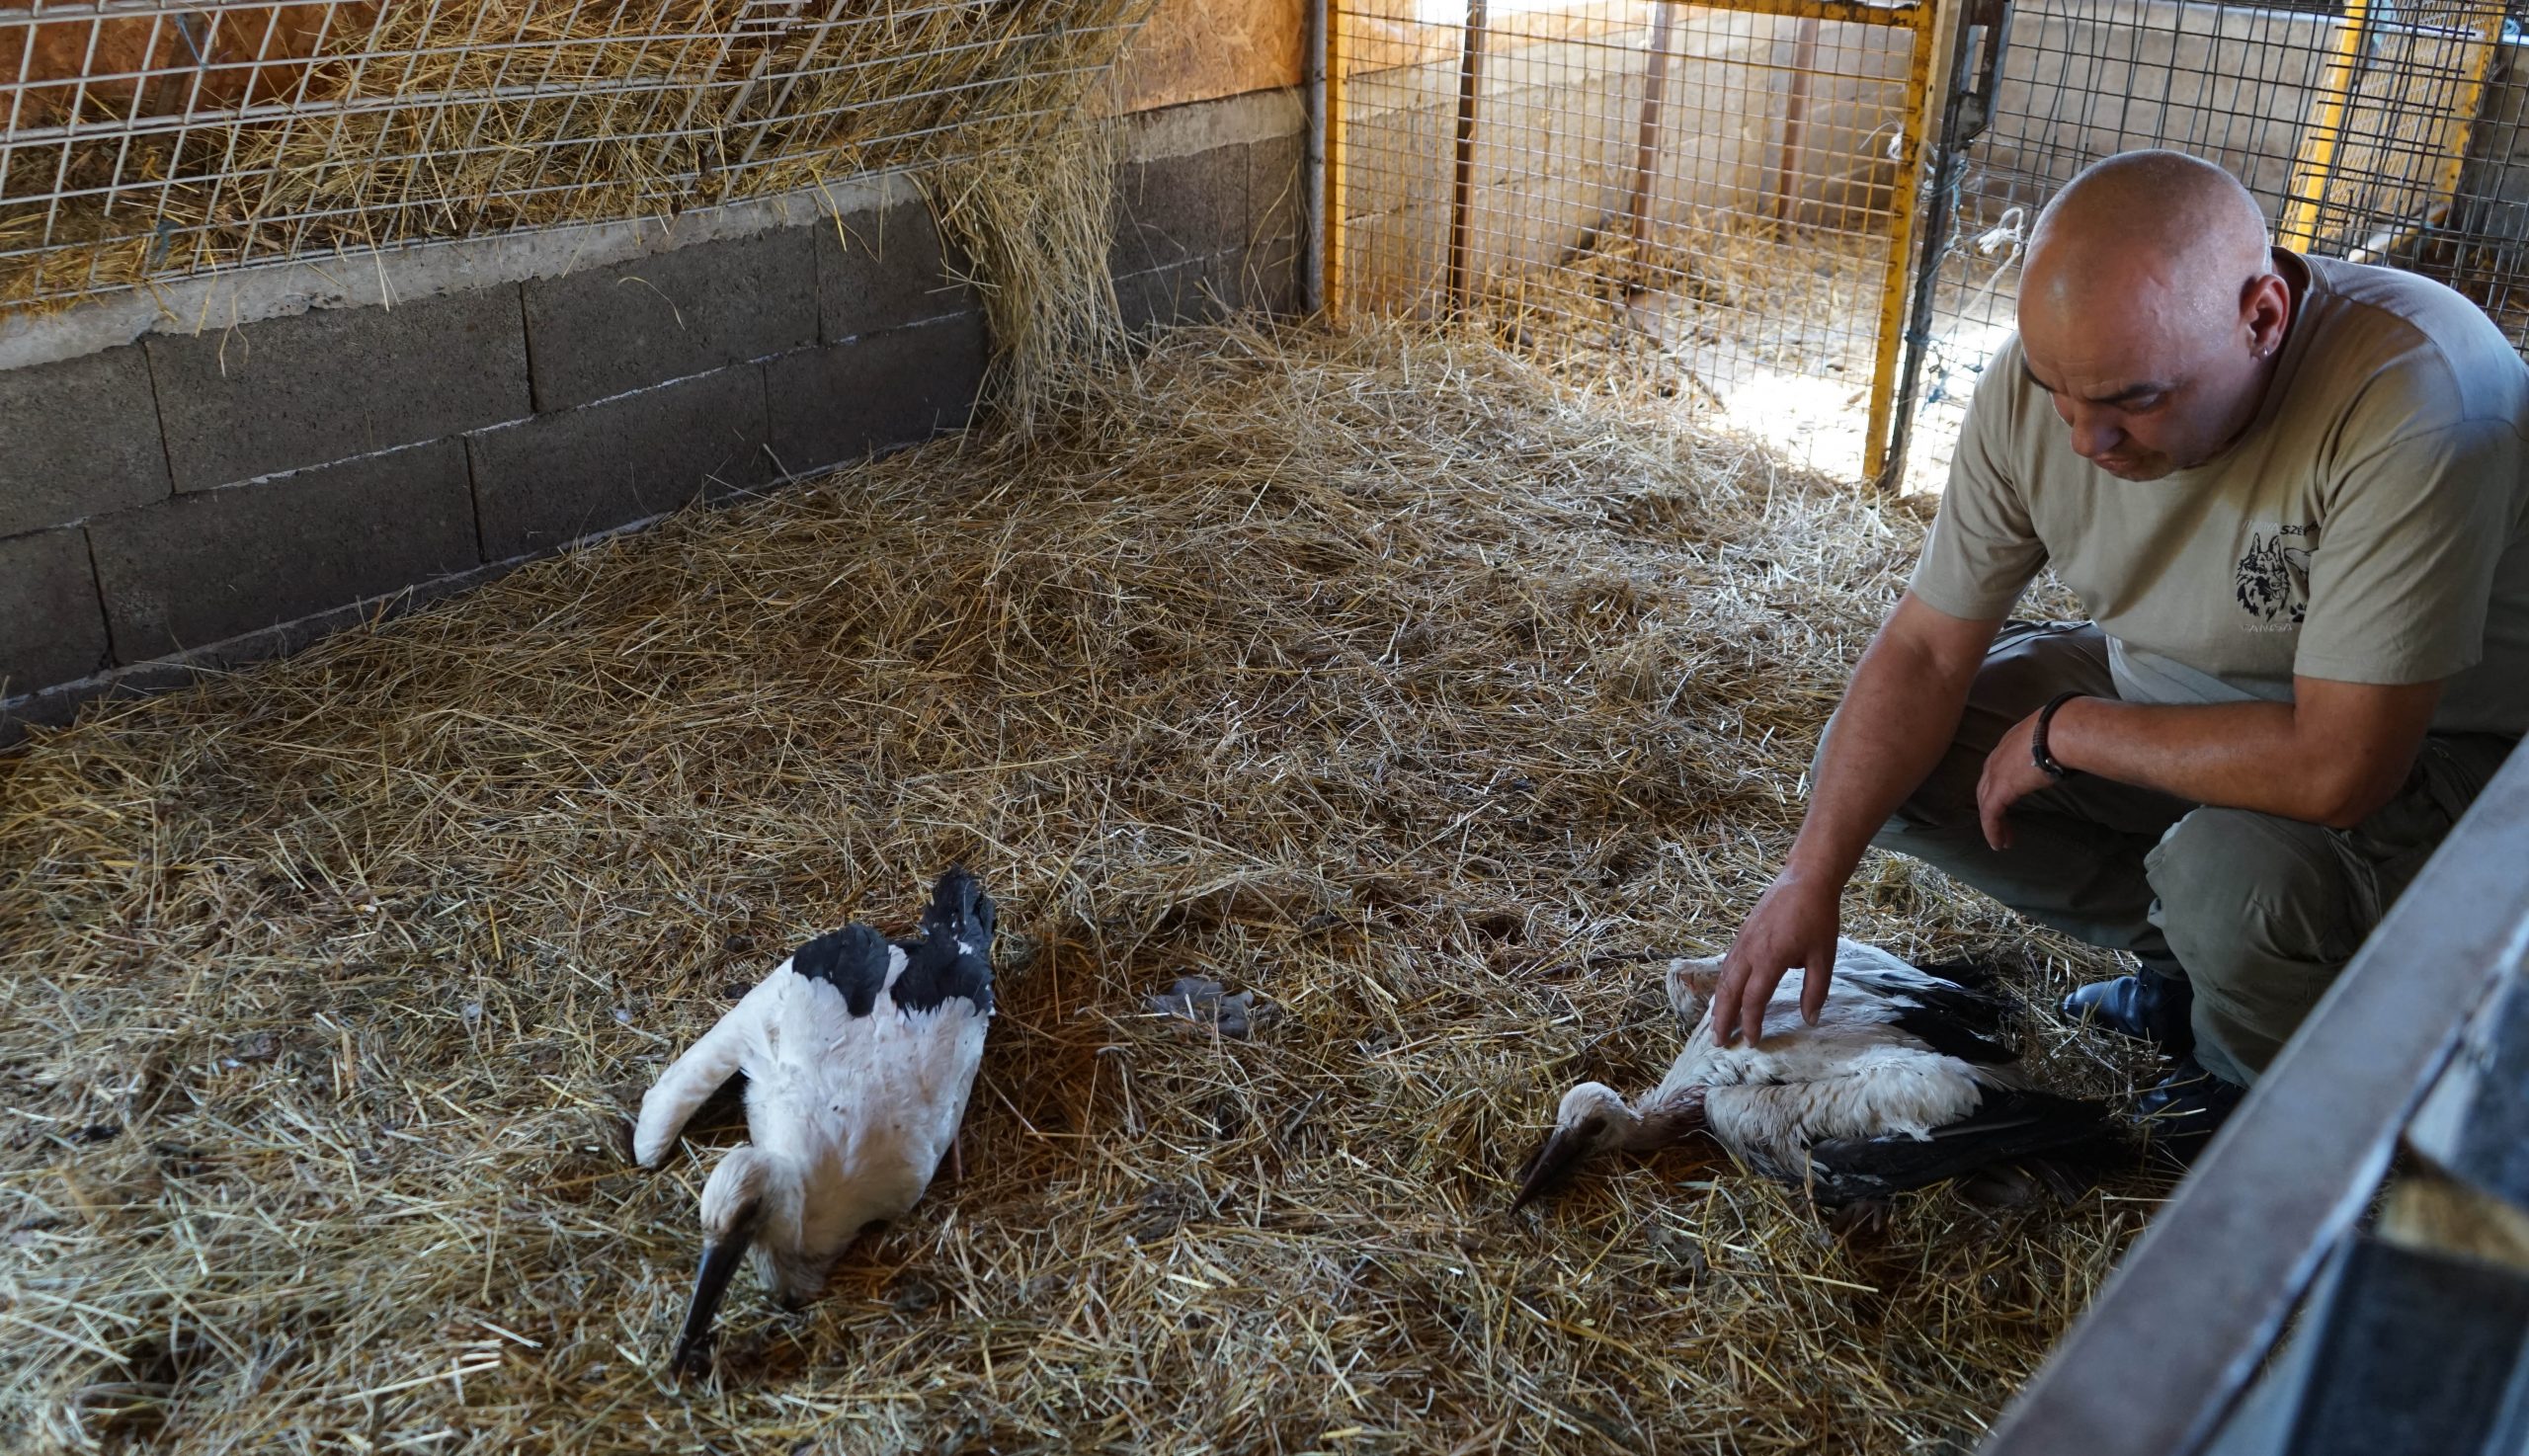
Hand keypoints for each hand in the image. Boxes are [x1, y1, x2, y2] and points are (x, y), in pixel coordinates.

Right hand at [1713, 865, 1841, 1045]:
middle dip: (1722, 1019)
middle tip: (1718, 1042)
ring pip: (1723, 978)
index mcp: (1769, 959)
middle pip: (1729, 991)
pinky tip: (1724, 993)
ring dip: (1718, 1003)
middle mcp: (1749, 952)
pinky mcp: (1742, 934)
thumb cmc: (1818, 918)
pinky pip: (1727, 964)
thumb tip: (1810, 1019)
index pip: (1753, 999)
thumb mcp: (1824, 957)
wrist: (1806, 880)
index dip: (1751, 1023)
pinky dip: (1722, 984)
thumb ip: (1815, 990)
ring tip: (1716, 1024)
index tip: (1751, 1042)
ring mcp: (1742, 941)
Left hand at [1977, 708, 2057, 850]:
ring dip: (1993, 823)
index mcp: (2011, 742)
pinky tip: (1999, 844)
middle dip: (1992, 806)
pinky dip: (1992, 830)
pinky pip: (1990, 815)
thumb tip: (2073, 755)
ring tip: (2001, 841)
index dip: (2000, 784)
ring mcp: (1996, 773)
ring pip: (1987, 802)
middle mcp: (1998, 756)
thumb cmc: (2068, 729)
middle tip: (2001, 823)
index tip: (2007, 799)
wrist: (2064, 730)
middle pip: (1987, 786)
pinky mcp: (2000, 789)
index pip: (1998, 766)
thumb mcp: (2056, 736)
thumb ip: (2056, 747)